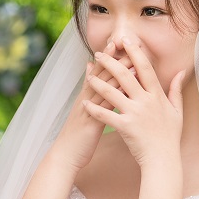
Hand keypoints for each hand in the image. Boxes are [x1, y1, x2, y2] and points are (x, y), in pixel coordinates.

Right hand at [51, 41, 133, 171]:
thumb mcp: (82, 112)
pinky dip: (117, 96)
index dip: (108, 57)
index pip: (98, 73)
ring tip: (132, 60)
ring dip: (119, 74)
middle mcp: (86, 100)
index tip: (119, 42)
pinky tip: (129, 90)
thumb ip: (88, 93)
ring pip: (104, 88)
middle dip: (114, 58)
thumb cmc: (77, 136)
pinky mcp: (92, 122)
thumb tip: (90, 75)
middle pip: (101, 75)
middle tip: (126, 42)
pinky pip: (106, 107)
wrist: (65, 156)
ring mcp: (88, 110)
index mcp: (86, 97)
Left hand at [83, 37, 184, 166]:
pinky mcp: (125, 127)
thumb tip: (181, 72)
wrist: (163, 159)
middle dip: (111, 62)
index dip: (135, 52)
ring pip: (112, 93)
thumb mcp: (177, 111)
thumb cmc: (170, 136)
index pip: (145, 68)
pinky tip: (84, 102)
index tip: (126, 40)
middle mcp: (146, 102)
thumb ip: (176, 90)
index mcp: (157, 96)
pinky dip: (94, 108)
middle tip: (100, 53)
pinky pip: (106, 115)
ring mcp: (135, 114)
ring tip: (88, 75)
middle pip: (126, 76)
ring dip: (98, 82)